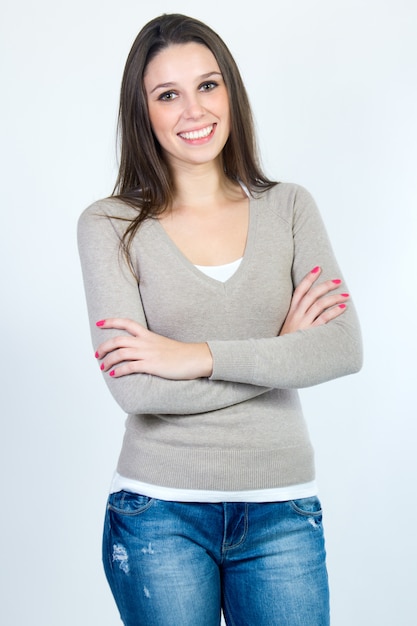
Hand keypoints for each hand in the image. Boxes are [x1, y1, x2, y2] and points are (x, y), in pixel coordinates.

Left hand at [95, 318, 212, 379]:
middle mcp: (145, 342)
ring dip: (108, 360)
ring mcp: (148, 354)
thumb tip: (138, 351)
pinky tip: (114, 374)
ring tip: (103, 367)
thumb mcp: (162, 344)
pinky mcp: (151, 365)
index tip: (99, 323)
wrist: (195, 358)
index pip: (126, 323)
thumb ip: (149, 345)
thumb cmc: (181, 354)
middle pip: (118, 340)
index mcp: (148, 335)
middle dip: (104, 346)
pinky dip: (119, 371)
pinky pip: (129, 367)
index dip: (111, 322)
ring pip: (120, 353)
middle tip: (97, 354)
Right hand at [279, 266, 348, 335]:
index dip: (309, 278)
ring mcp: (303, 323)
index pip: (300, 289)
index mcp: (291, 310)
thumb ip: (297, 313)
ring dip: (334, 298)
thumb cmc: (286, 340)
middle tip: (338, 281)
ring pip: (320, 304)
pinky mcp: (310, 332)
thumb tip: (312, 304)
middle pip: (312, 294)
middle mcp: (297, 314)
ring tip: (345, 295)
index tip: (318, 268)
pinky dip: (334, 312)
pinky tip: (342, 308)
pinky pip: (323, 319)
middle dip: (326, 285)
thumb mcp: (288, 324)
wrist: (280, 356)